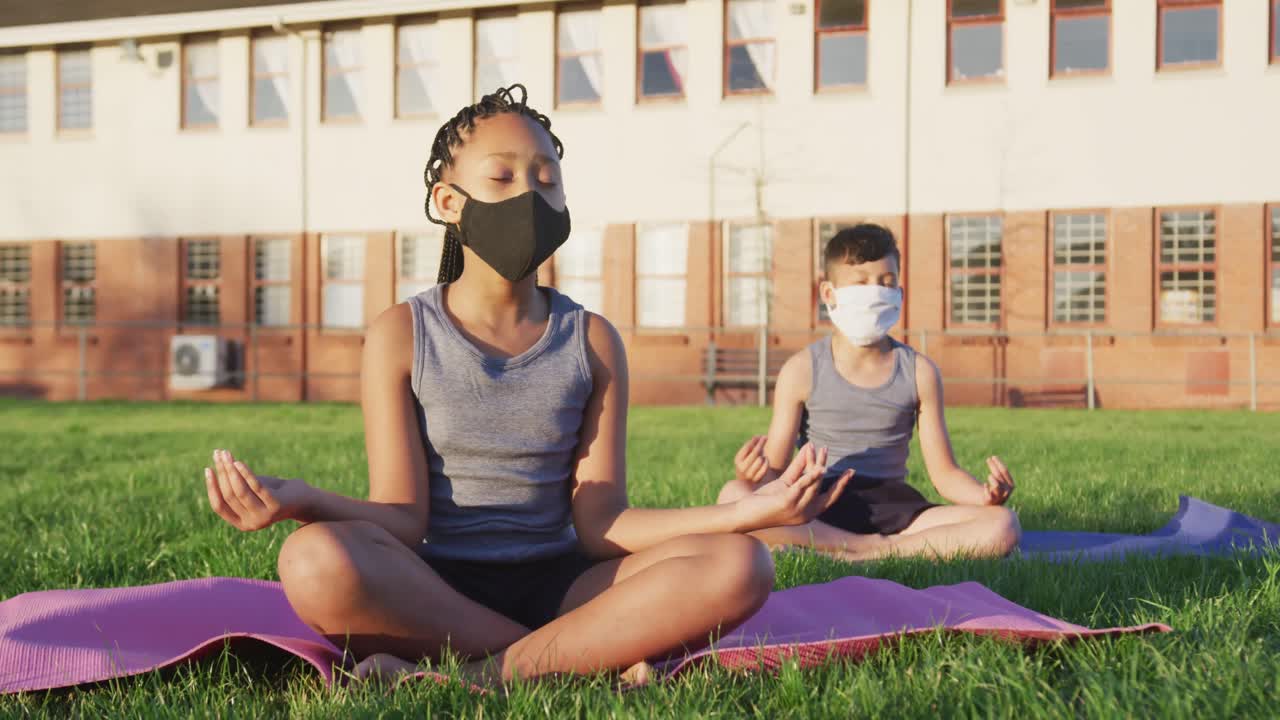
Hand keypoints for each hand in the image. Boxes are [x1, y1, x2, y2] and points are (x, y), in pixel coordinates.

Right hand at [204, 449, 310, 531]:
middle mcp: (251, 523)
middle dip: (222, 472)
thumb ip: (235, 486)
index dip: (211, 487)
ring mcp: (263, 516)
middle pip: (229, 495)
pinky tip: (239, 462)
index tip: (208, 469)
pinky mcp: (275, 505)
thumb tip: (217, 466)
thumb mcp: (251, 491)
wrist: (303, 499)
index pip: (219, 506)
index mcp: (241, 523)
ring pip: (240, 491)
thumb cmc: (274, 492)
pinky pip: (256, 487)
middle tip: (218, 455)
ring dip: (231, 471)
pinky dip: (246, 473)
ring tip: (226, 454)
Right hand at [734, 435, 769, 484]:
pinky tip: (765, 460)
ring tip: (762, 456)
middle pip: (755, 452)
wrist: (746, 483)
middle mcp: (741, 468)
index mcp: (737, 460)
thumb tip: (758, 437)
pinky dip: (766, 462)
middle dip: (761, 443)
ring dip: (763, 455)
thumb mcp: (745, 456)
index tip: (759, 435)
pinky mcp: (756, 480)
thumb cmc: (747, 465)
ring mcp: (749, 475)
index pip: (747, 447)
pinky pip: (765, 467)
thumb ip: (751, 447)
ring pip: (760, 459)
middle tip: (765, 437)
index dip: (754, 440)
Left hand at [736, 443, 851, 528]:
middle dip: (824, 465)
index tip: (851, 472)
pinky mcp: (787, 502)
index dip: (841, 485)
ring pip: (813, 483)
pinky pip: (802, 485)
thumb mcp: (784, 485)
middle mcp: (807, 514)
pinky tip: (817, 465)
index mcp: (809, 513)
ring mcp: (798, 510)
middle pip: (821, 485)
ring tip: (818, 448)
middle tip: (826, 449)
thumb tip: (809, 453)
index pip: (831, 498)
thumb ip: (797, 470)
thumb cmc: (764, 502)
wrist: (745, 515)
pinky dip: (811, 474)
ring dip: (816, 464)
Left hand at [982, 456, 1013, 505]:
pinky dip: (987, 490)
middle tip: (988, 459)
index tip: (993, 457)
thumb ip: (998, 472)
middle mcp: (1006, 492)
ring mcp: (999, 498)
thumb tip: (992, 457)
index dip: (999, 464)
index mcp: (1011, 486)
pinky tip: (985, 485)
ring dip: (993, 480)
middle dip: (994, 467)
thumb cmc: (994, 490)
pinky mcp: (989, 503)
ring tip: (989, 475)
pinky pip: (989, 497)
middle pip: (999, 476)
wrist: (989, 504)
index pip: (1005, 472)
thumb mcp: (998, 481)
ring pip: (996, 487)